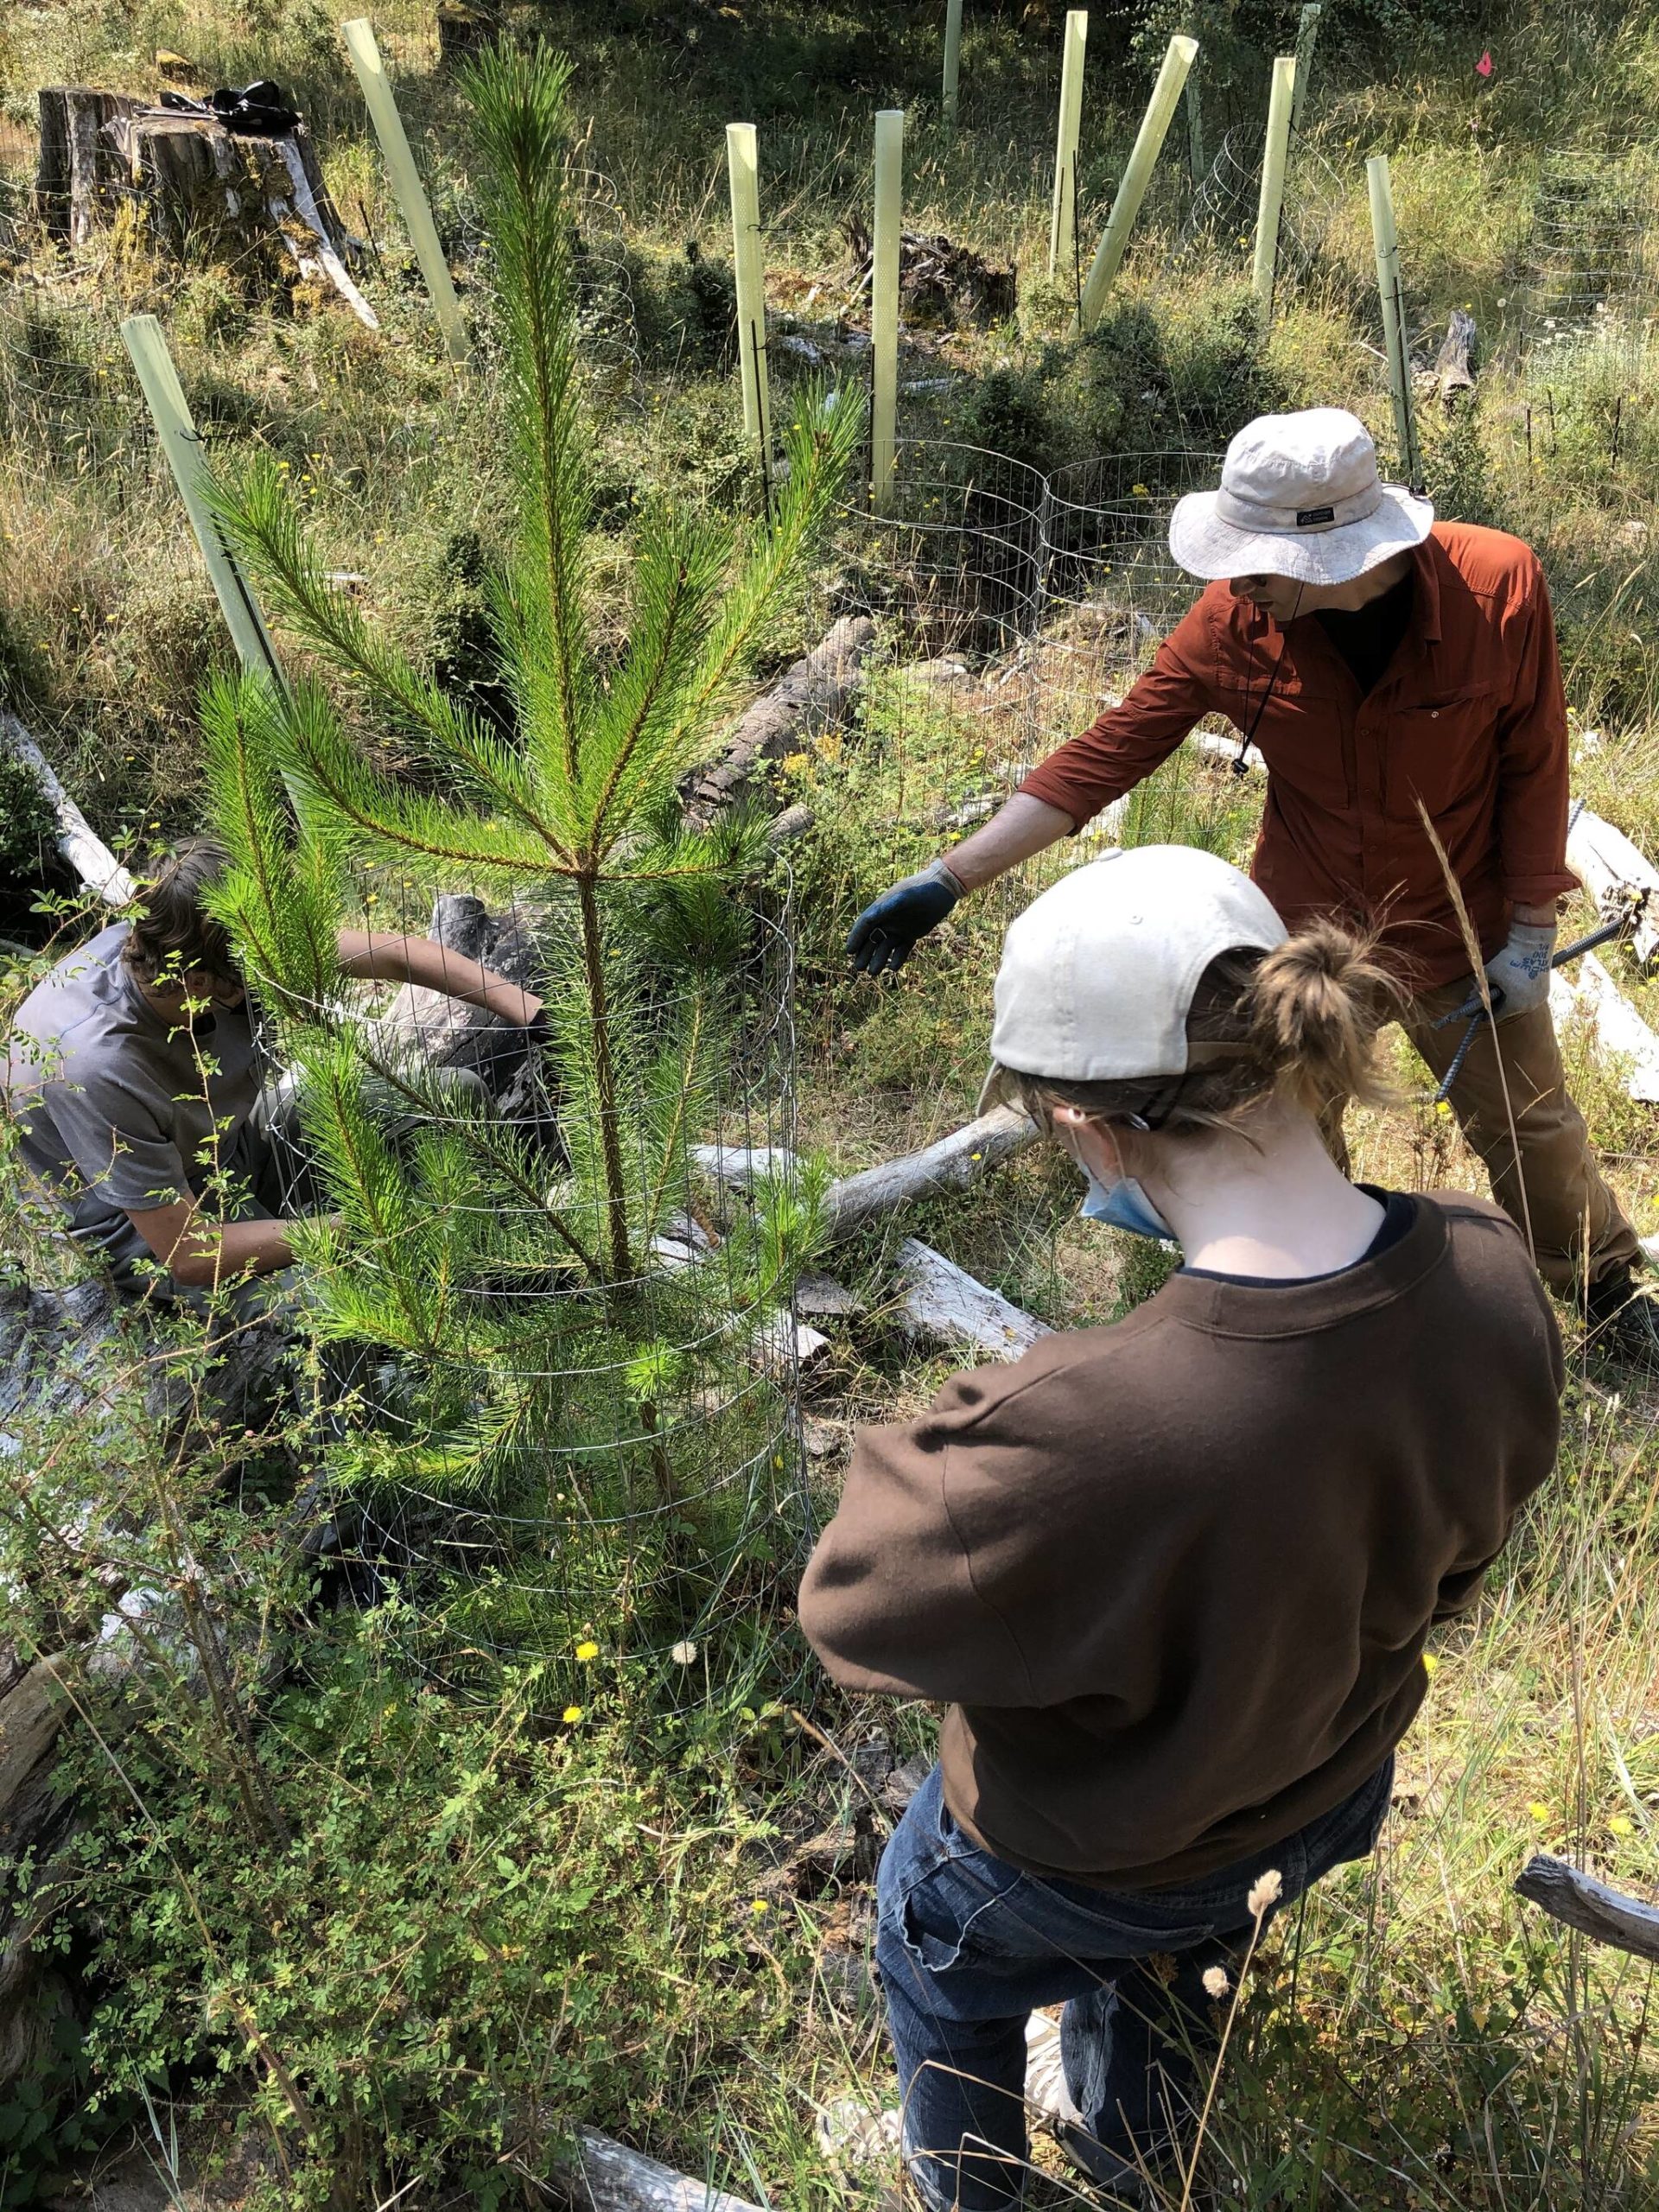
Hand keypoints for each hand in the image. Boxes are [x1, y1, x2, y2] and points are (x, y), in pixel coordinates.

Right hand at [845, 861, 963, 974]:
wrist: (942, 888)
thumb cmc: (921, 889)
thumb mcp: (903, 897)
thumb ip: (886, 908)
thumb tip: (868, 918)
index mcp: (881, 908)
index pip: (864, 926)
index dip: (855, 938)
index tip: (849, 951)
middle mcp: (887, 920)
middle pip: (872, 940)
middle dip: (864, 954)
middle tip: (858, 968)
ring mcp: (899, 928)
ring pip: (885, 948)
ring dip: (879, 959)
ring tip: (874, 973)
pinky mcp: (912, 935)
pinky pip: (902, 950)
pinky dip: (898, 959)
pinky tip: (893, 968)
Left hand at [1483, 918, 1555, 1019]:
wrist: (1533, 945)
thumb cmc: (1510, 959)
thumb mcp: (1490, 973)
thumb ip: (1480, 988)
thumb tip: (1470, 998)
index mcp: (1515, 1005)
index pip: (1497, 1016)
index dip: (1486, 1013)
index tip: (1479, 1011)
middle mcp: (1529, 1006)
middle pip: (1509, 1010)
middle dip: (1498, 1004)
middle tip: (1489, 997)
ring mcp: (1539, 999)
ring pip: (1520, 1004)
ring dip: (1510, 999)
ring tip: (1502, 990)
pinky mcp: (1545, 991)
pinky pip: (1529, 997)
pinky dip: (1521, 993)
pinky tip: (1514, 986)